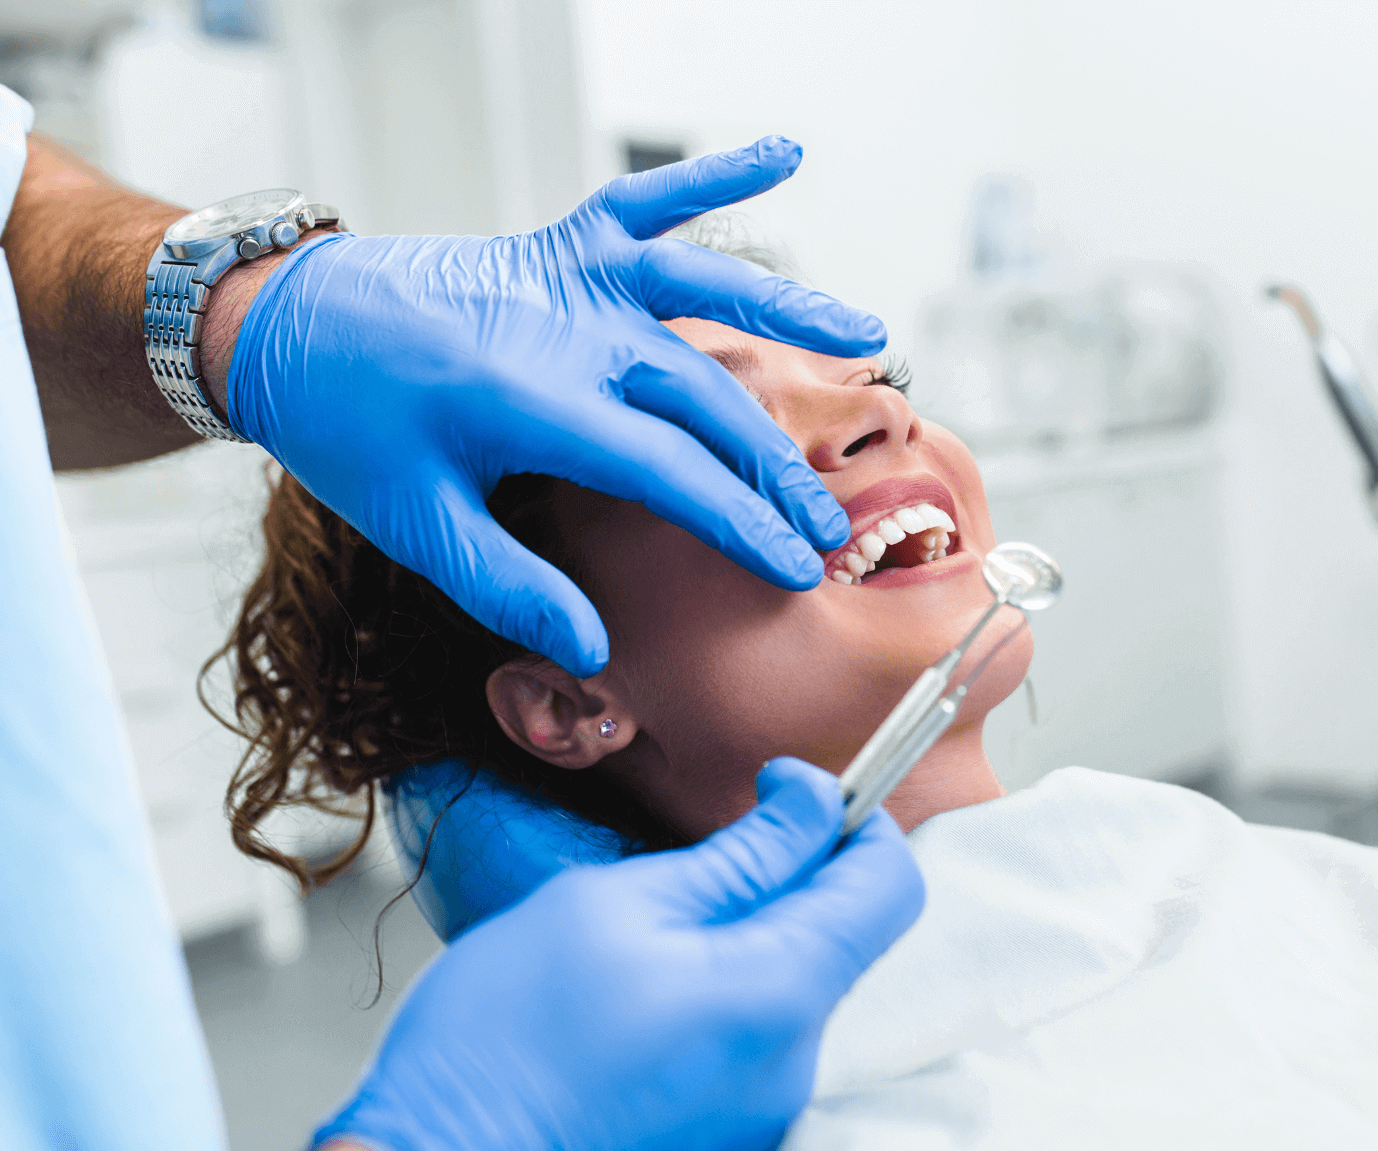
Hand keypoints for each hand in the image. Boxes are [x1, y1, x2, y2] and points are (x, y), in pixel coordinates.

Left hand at [224, 137, 884, 675]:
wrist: (288, 323)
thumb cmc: (348, 426)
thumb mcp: (416, 523)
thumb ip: (509, 586)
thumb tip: (594, 649)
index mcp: (533, 402)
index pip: (670, 471)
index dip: (741, 522)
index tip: (794, 565)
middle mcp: (568, 329)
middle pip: (705, 397)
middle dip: (776, 466)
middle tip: (831, 525)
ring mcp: (569, 276)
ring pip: (703, 287)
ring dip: (789, 311)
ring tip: (869, 336)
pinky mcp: (560, 244)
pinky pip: (648, 202)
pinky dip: (713, 175)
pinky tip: (782, 151)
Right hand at [313, 757, 923, 1150]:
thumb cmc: (507, 1037)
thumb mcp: (621, 904)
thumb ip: (739, 856)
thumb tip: (809, 803)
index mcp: (778, 995)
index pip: (887, 885)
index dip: (855, 818)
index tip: (793, 789)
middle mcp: (791, 1064)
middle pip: (843, 934)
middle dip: (793, 873)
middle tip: (705, 848)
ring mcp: (762, 1106)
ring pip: (792, 981)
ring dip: (746, 932)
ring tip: (649, 930)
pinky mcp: (728, 1129)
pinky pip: (755, 1032)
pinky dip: (722, 987)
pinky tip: (641, 989)